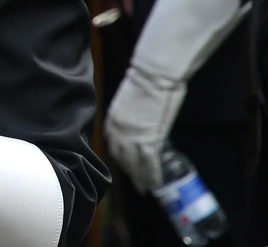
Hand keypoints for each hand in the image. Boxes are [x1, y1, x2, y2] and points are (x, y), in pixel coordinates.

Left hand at [104, 66, 183, 191]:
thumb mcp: (128, 99)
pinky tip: (155, 184)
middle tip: (133, 179)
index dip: (119, 153)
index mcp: (112, 120)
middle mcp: (118, 132)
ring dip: (139, 177)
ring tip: (143, 188)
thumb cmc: (142, 81)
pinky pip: (150, 162)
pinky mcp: (150, 140)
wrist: (152, 78)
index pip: (113, 142)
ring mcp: (133, 138)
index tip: (123, 160)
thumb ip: (129, 112)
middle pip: (122, 155)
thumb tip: (136, 117)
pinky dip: (153, 174)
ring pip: (134, 163)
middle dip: (127, 169)